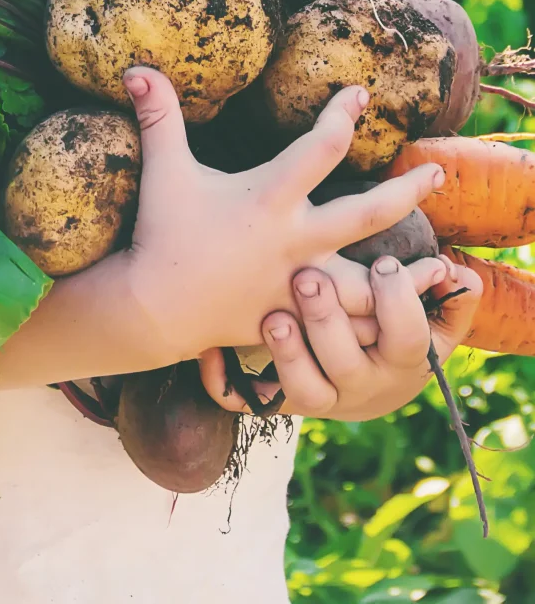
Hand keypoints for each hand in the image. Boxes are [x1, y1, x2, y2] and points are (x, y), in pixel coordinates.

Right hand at [120, 66, 445, 361]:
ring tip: (442, 266)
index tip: (361, 94)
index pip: (322, 145)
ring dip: (407, 274)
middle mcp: (295, 239)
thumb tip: (136, 68)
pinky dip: (374, 323)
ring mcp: (299, 283)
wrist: (153, 308)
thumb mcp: (164, 170)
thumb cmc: (161, 233)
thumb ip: (158, 117)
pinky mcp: (295, 316)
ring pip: (371, 281)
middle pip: (370, 211)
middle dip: (408, 189)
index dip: (344, 113)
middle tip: (436, 171)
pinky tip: (396, 318)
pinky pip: (345, 325)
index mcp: (269, 197)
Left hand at [199, 254, 483, 420]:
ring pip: (301, 390)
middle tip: (309, 278)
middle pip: (346, 365)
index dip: (396, 303)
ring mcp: (315, 397)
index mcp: (398, 361)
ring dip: (286, 354)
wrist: (361, 385)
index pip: (406, 339)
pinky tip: (207, 349)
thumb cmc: (389, 333)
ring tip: (271, 317)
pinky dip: (222, 380)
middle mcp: (357, 386)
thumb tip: (457, 276)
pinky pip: (243, 402)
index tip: (382, 263)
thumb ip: (446, 300)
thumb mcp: (426, 321)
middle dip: (328, 322)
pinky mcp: (273, 401)